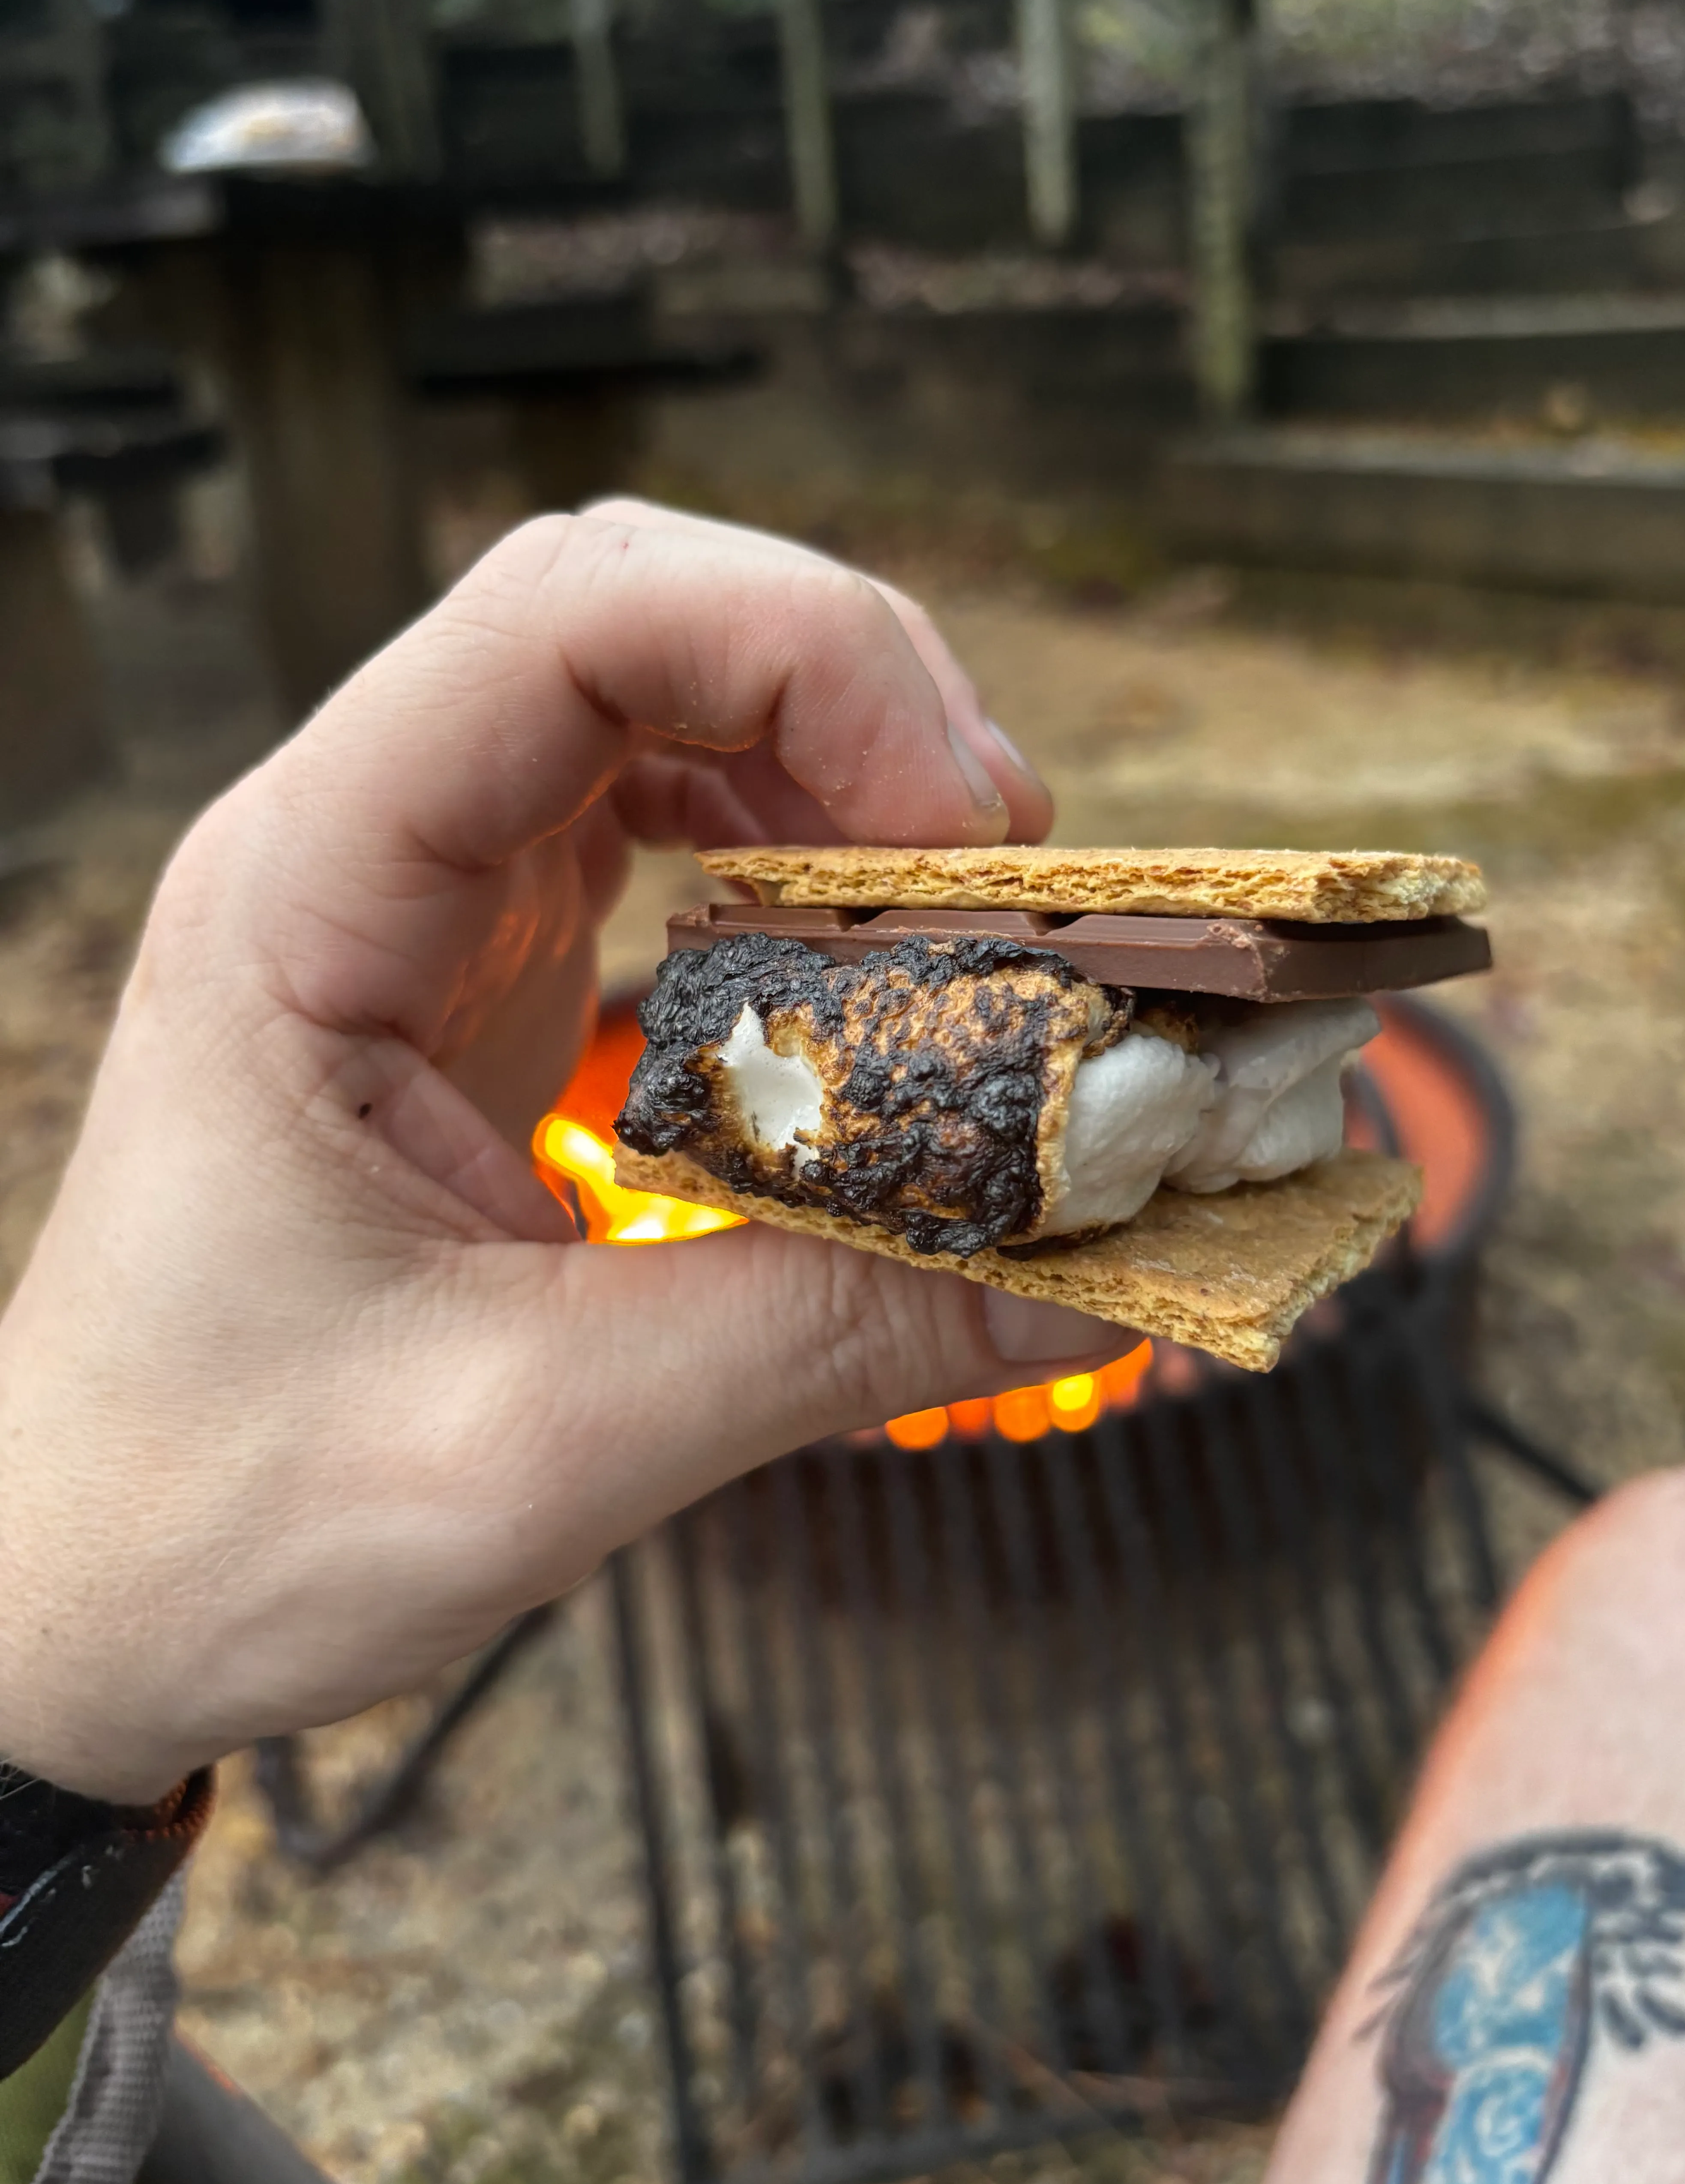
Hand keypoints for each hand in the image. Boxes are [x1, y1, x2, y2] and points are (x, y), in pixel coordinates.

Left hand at [0, 503, 1129, 1802]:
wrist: (93, 1578)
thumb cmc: (228, 1513)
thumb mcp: (539, 1447)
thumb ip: (824, 1339)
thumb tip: (1086, 1262)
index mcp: (305, 903)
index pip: (557, 621)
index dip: (799, 657)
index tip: (965, 830)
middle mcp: (355, 852)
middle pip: (623, 605)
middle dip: (849, 689)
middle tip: (1007, 866)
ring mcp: (417, 893)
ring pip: (653, 686)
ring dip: (836, 756)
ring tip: (967, 902)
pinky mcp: (477, 960)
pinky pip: (654, 808)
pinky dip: (792, 839)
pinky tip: (866, 942)